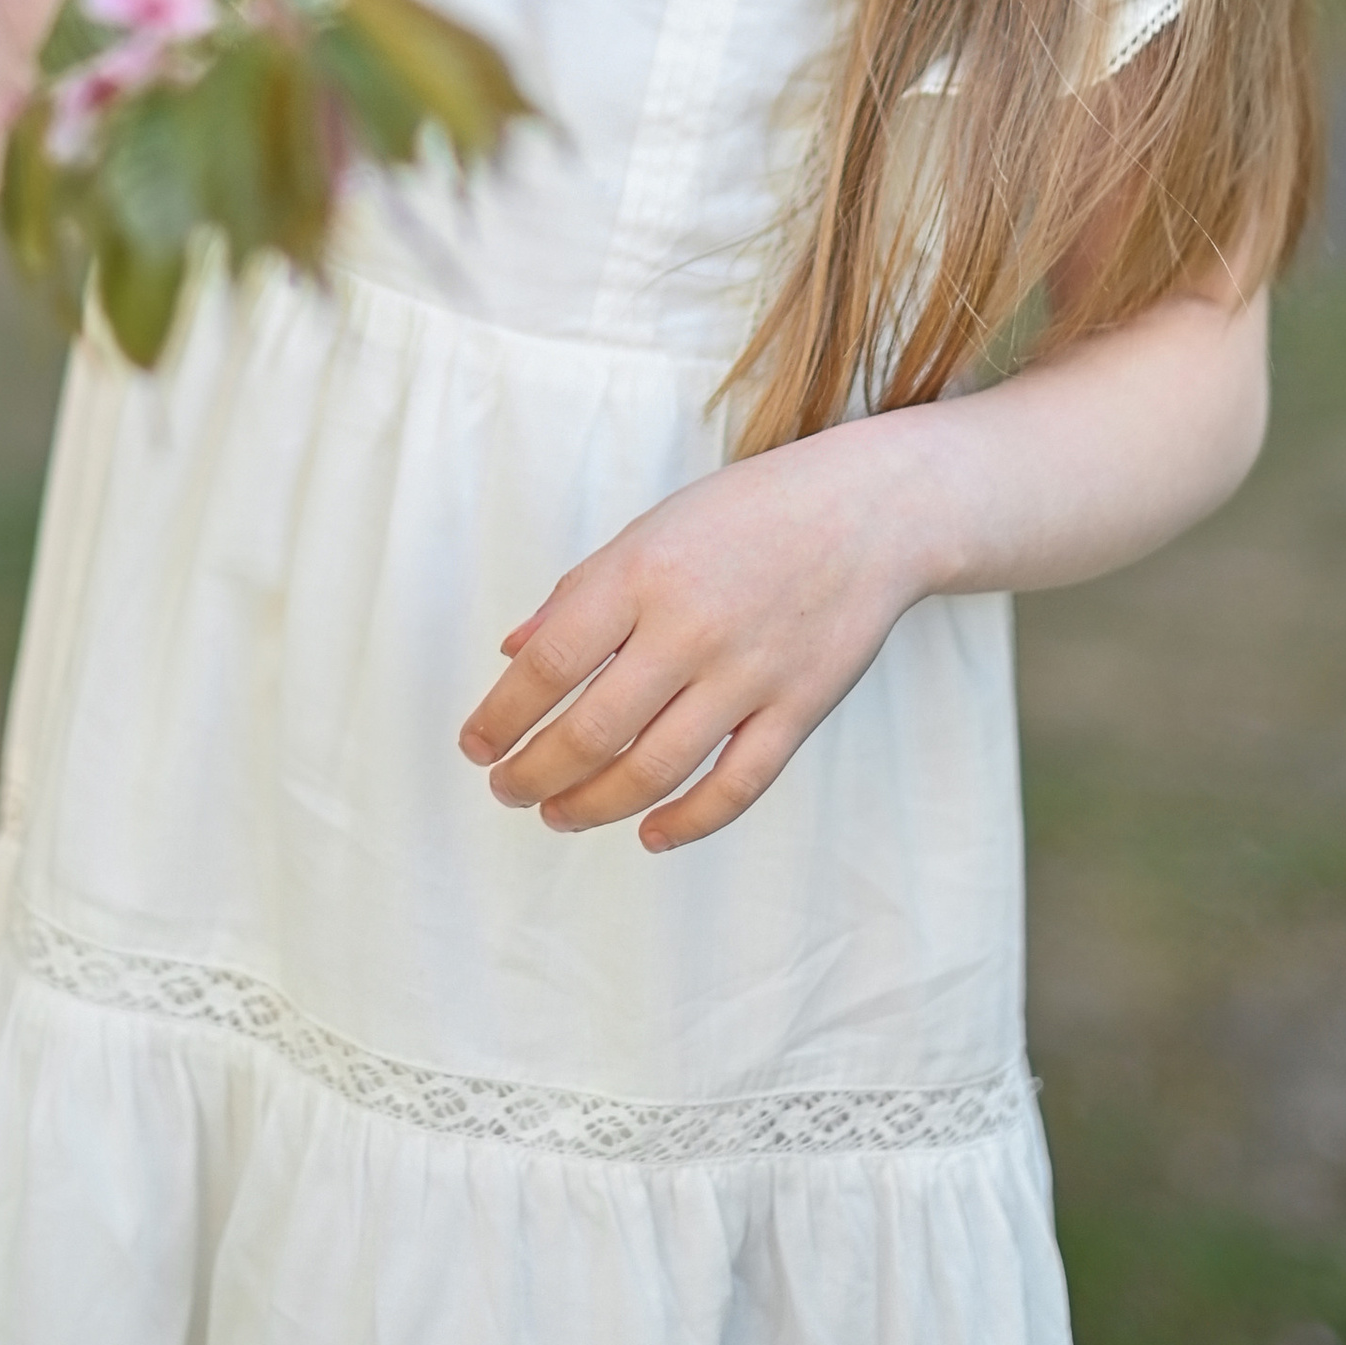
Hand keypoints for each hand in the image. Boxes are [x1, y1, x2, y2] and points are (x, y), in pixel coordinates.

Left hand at [456, 441, 917, 852]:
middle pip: (592, 730)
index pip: (549, 664)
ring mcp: (749, 673)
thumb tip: (513, 653)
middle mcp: (691, 627)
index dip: (501, 716)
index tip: (475, 747)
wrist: (869, 511)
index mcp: (642, 573)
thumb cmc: (745, 516)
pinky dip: (686, 823)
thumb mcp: (651, 530)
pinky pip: (735, 787)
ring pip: (654, 770)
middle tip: (508, 791)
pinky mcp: (799, 708)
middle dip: (534, 774)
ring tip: (557, 814)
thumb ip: (581, 594)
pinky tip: (648, 833)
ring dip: (592, 806)